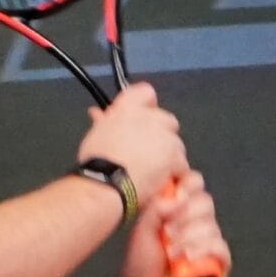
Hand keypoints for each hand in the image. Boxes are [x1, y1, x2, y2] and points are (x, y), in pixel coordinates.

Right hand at [80, 82, 186, 203]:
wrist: (105, 183)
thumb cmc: (96, 163)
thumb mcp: (95, 135)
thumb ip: (103, 121)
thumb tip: (98, 114)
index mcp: (127, 108)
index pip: (146, 93)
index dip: (147, 106)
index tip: (144, 117)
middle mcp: (148, 117)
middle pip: (166, 120)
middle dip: (161, 134)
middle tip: (148, 151)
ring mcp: (163, 135)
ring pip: (176, 143)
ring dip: (168, 154)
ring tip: (153, 170)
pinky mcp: (173, 155)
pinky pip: (181, 163)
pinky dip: (174, 172)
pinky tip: (161, 180)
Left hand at [113, 168, 231, 276]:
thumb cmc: (139, 270)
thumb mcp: (141, 232)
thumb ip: (157, 207)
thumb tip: (179, 196)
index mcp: (174, 211)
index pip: (192, 183)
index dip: (186, 186)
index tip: (174, 197)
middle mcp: (193, 223)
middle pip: (205, 201)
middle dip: (185, 216)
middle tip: (166, 233)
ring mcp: (207, 242)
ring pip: (211, 225)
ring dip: (189, 239)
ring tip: (171, 255)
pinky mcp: (218, 263)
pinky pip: (219, 247)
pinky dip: (203, 252)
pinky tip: (187, 260)